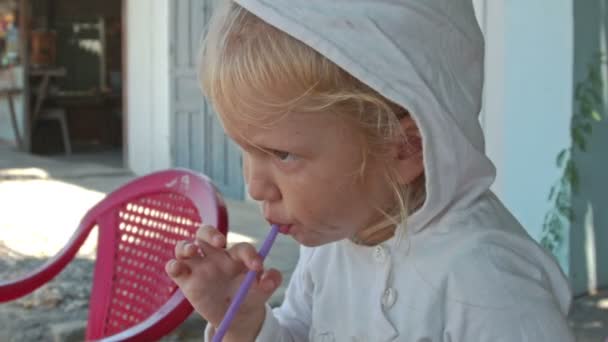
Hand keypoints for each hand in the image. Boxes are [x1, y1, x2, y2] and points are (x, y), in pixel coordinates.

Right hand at [165, 224, 282, 338]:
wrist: (236, 315)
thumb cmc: (249, 295)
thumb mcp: (262, 291)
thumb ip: (270, 281)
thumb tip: (271, 278)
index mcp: (236, 255)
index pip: (241, 248)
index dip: (250, 255)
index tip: (257, 267)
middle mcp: (215, 256)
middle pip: (206, 233)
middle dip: (211, 233)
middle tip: (220, 242)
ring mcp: (198, 266)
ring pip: (185, 246)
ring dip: (186, 246)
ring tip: (192, 251)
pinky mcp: (186, 279)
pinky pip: (174, 267)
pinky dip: (173, 265)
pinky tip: (177, 268)